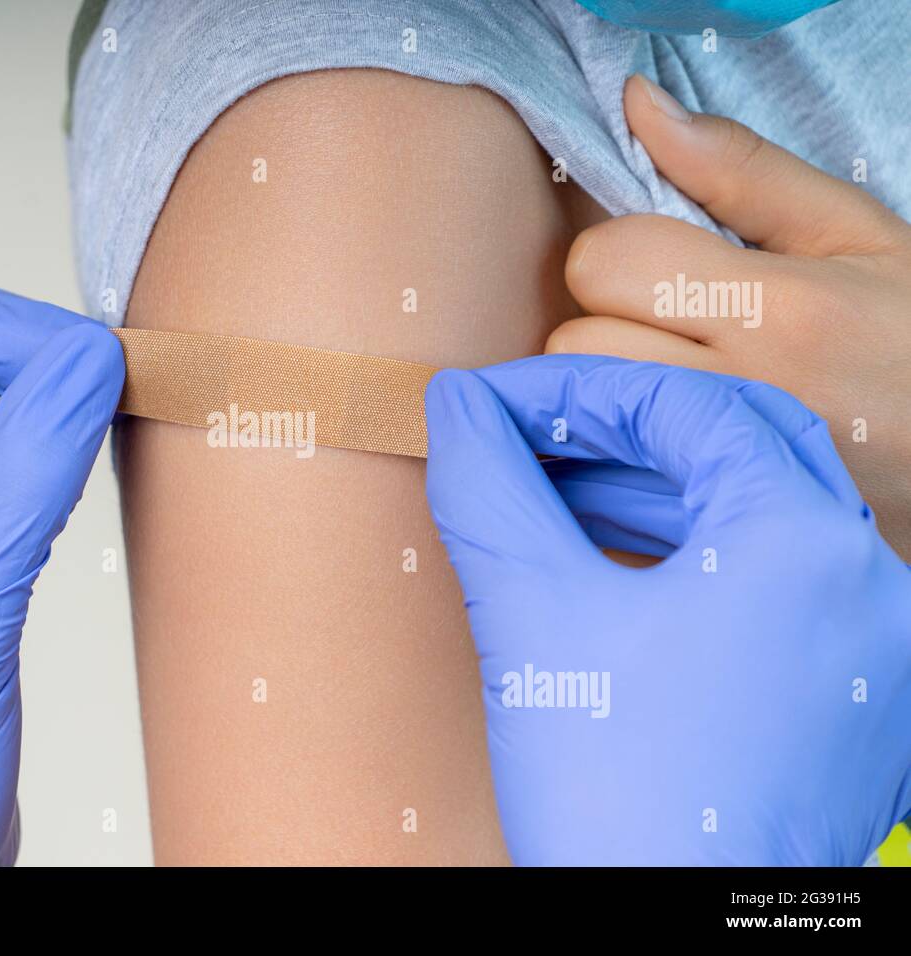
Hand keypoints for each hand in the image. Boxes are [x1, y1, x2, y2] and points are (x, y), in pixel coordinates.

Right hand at [425, 355, 910, 864]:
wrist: (676, 946)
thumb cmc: (619, 802)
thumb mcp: (533, 621)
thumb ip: (489, 488)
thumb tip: (456, 405)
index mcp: (809, 548)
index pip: (689, 408)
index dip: (577, 393)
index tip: (491, 403)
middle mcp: (872, 586)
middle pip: (739, 446)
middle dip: (619, 430)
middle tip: (525, 433)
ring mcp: (875, 647)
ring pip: (760, 514)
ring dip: (649, 489)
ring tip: (546, 491)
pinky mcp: (855, 697)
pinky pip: (775, 582)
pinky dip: (691, 552)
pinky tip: (607, 556)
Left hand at [547, 74, 910, 558]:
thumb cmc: (910, 338)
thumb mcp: (853, 235)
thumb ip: (741, 169)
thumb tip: (638, 105)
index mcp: (777, 311)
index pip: (605, 263)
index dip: (617, 255)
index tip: (656, 268)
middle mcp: (734, 398)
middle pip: (574, 343)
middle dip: (600, 324)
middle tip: (659, 330)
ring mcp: (713, 474)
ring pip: (577, 415)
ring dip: (598, 391)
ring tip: (661, 384)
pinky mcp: (696, 524)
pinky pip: (594, 484)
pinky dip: (605, 455)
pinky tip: (654, 440)